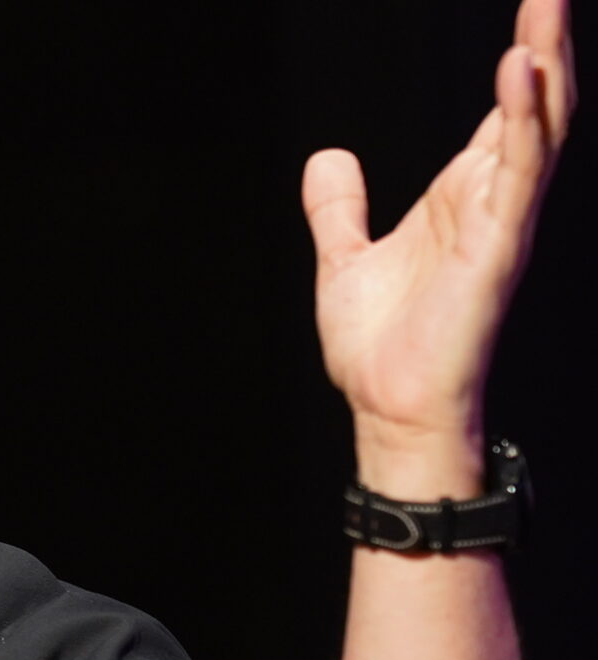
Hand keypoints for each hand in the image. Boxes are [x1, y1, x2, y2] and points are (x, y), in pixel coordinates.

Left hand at [303, 0, 574, 473]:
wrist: (387, 407)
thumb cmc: (381, 346)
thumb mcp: (345, 258)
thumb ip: (340, 208)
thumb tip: (326, 158)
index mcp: (464, 197)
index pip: (505, 111)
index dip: (522, 57)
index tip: (534, 3)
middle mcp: (493, 200)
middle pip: (534, 105)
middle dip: (546, 43)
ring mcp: (501, 221)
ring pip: (538, 127)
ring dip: (545, 65)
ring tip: (545, 8)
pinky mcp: (497, 246)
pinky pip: (518, 171)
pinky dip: (521, 120)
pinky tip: (518, 70)